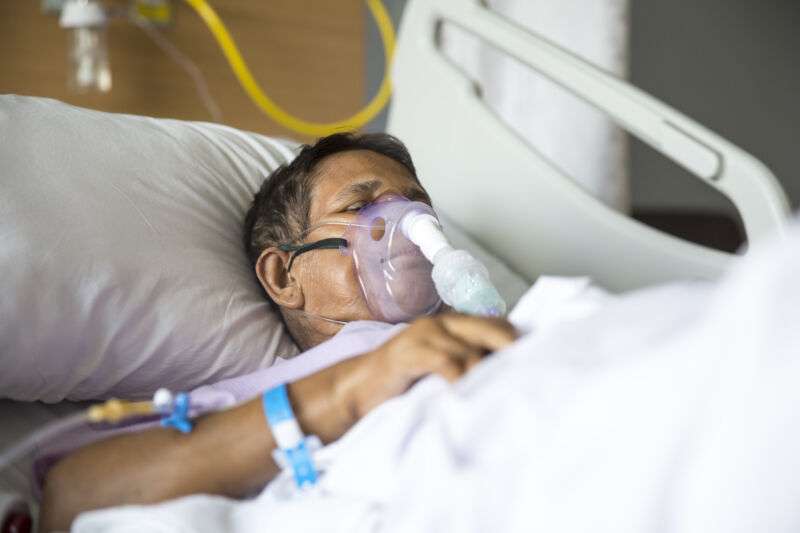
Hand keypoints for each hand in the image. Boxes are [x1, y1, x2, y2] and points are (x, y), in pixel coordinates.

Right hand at [337, 313, 516, 419]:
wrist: (359, 388)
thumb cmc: (402, 381)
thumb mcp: (439, 367)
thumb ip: (464, 362)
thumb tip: (504, 374)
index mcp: (449, 324)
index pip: (494, 322)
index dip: (512, 339)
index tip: (532, 359)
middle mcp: (439, 323)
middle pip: (488, 328)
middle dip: (508, 348)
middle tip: (524, 372)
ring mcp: (423, 335)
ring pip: (468, 349)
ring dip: (483, 372)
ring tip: (493, 391)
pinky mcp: (408, 353)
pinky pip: (445, 363)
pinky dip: (459, 379)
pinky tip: (463, 394)